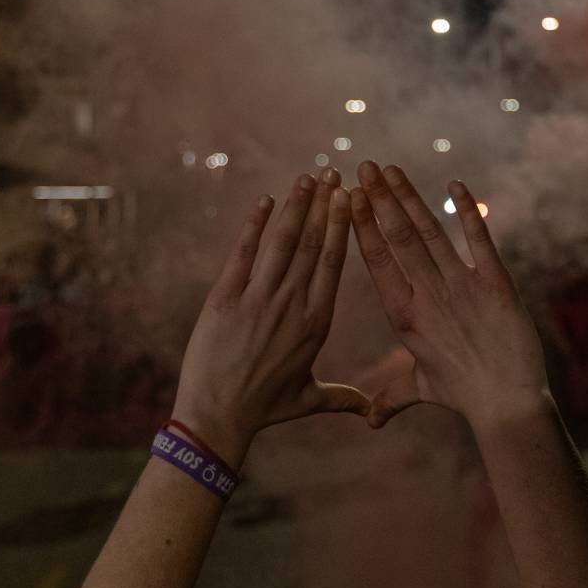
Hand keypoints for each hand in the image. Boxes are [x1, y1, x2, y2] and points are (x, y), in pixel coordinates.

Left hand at [171, 170, 369, 463]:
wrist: (217, 416)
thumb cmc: (265, 409)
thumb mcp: (308, 400)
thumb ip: (342, 398)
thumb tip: (370, 412)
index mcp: (316, 322)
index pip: (332, 263)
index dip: (341, 227)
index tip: (349, 200)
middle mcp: (291, 305)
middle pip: (312, 244)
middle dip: (324, 205)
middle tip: (334, 172)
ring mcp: (258, 299)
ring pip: (282, 242)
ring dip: (295, 206)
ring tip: (307, 177)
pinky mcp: (225, 298)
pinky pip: (243, 253)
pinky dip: (254, 225)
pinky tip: (264, 200)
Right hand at [350, 161, 547, 429]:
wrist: (506, 403)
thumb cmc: (462, 396)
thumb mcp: (421, 389)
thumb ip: (391, 397)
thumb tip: (369, 420)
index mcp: (404, 315)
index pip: (376, 260)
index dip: (362, 226)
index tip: (350, 199)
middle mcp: (427, 295)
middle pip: (397, 237)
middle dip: (379, 198)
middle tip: (364, 167)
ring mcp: (461, 287)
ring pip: (429, 232)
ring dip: (408, 198)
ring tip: (391, 169)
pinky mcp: (495, 284)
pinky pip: (478, 240)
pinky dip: (467, 211)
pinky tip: (454, 184)